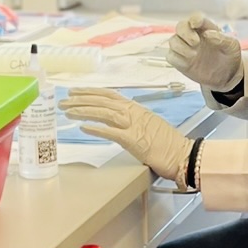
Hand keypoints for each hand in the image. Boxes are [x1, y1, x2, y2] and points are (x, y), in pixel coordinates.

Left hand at [65, 90, 190, 181]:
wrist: (184, 155)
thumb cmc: (169, 144)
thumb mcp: (150, 125)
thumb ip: (135, 121)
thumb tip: (120, 121)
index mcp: (137, 109)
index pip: (110, 95)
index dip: (91, 92)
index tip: (76, 92)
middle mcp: (134, 113)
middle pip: (103, 101)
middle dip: (81, 100)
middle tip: (64, 101)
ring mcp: (134, 126)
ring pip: (104, 113)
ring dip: (83, 111)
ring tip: (68, 111)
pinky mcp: (134, 140)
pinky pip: (111, 132)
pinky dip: (96, 128)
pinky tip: (83, 127)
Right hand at [167, 13, 242, 91]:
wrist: (228, 75)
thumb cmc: (230, 56)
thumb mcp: (232, 46)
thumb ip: (222, 38)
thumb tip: (207, 34)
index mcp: (206, 28)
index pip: (196, 18)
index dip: (195, 19)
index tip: (197, 24)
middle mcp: (193, 36)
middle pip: (180, 26)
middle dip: (185, 32)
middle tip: (196, 42)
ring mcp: (185, 48)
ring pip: (173, 41)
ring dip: (181, 46)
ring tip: (194, 54)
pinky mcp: (180, 61)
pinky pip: (170, 56)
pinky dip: (176, 57)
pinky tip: (187, 62)